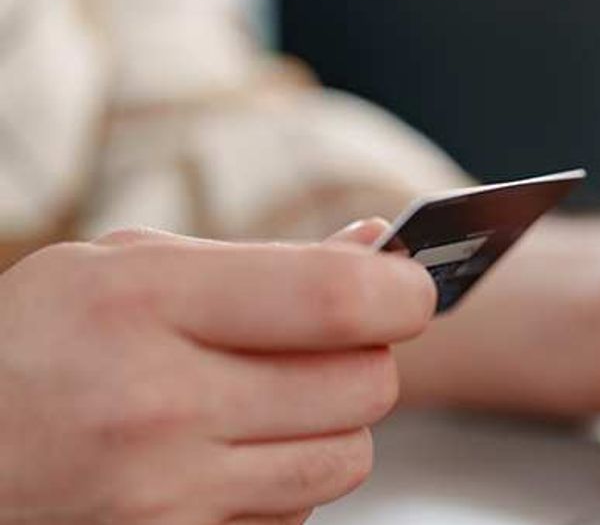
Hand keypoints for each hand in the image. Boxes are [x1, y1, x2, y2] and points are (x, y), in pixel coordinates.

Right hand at [0, 222, 433, 523]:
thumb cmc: (38, 345)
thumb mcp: (124, 268)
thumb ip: (260, 262)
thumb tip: (379, 249)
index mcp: (143, 304)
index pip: (337, 299)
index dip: (402, 290)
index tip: (412, 286)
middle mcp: (158, 405)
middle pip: (363, 385)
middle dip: (366, 357)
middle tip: (324, 342)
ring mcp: (165, 495)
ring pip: (346, 457)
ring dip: (332, 424)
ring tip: (266, 399)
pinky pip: (298, 514)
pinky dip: (288, 481)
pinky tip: (232, 453)